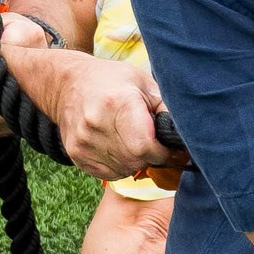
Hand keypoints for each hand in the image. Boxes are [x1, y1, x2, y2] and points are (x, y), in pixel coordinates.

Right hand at [7, 37, 165, 181]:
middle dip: (149, 157)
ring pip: (123, 170)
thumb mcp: (143, 82)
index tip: (165, 145)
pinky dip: (119, 166)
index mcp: (117, 103)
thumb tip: (187, 134)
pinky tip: (118, 147)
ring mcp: (83, 142)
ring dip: (135, 162)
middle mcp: (96, 124)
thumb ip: (166, 107)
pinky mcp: (76, 154)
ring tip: (132, 141)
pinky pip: (108, 174)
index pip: (145, 147)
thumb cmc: (111, 80)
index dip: (161, 151)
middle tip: (151, 143)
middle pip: (135, 161)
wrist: (66, 83)